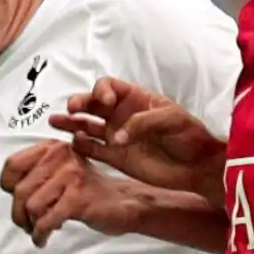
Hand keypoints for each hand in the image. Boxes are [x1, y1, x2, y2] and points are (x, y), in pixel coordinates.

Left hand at [0, 140, 143, 247]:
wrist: (123, 202)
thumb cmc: (86, 189)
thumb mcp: (59, 172)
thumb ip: (36, 173)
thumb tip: (7, 190)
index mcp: (52, 147)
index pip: (13, 165)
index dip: (8, 186)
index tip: (15, 198)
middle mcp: (60, 155)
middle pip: (20, 190)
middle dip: (19, 213)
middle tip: (26, 224)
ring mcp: (71, 175)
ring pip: (32, 206)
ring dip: (31, 225)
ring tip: (38, 229)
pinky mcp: (78, 197)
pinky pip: (47, 220)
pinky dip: (41, 234)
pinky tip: (44, 238)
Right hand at [48, 77, 226, 200]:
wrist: (198, 166)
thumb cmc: (189, 135)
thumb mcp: (171, 119)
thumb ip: (143, 122)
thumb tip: (117, 136)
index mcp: (135, 99)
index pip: (109, 87)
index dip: (102, 90)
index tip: (106, 100)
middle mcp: (121, 115)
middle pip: (92, 104)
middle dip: (79, 103)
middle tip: (71, 108)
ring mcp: (116, 136)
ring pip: (87, 125)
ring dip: (71, 122)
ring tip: (55, 121)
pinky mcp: (116, 157)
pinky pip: (93, 149)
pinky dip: (81, 146)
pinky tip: (74, 142)